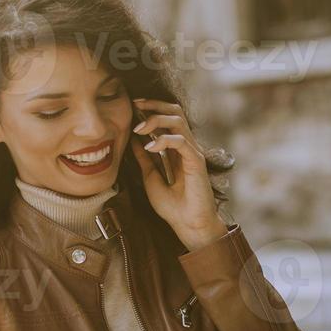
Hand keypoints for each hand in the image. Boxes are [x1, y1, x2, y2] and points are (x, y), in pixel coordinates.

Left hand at [129, 97, 227, 247]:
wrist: (187, 225)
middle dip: (154, 105)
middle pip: (175, 112)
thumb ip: (144, 159)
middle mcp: (186, 146)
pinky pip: (181, 141)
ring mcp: (193, 152)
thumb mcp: (150, 177)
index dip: (152, 108)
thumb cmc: (173, 206)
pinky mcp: (197, 161)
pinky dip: (163, 140)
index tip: (133, 105)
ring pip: (178, 121)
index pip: (168, 117)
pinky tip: (149, 146)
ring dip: (156, 120)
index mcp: (176, 148)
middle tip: (135, 106)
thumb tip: (133, 140)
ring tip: (138, 128)